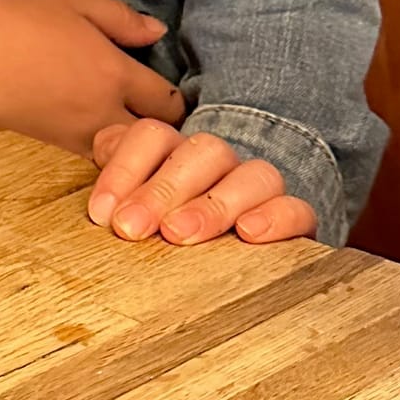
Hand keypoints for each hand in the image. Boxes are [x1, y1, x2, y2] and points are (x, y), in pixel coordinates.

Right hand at [0, 0, 186, 154]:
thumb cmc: (13, 15)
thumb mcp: (73, 0)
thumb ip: (121, 19)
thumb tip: (158, 32)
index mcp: (113, 73)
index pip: (168, 102)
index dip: (177, 98)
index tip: (174, 89)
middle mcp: (101, 114)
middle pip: (156, 140)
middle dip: (165, 131)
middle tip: (162, 116)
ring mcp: (74, 136)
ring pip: (125, 154)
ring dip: (135, 145)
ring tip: (133, 126)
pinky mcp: (48, 145)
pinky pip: (92, 155)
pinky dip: (105, 149)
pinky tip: (97, 128)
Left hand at [88, 118, 315, 245]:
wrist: (220, 263)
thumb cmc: (159, 233)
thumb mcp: (130, 210)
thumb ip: (115, 195)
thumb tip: (102, 205)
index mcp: (173, 152)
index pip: (152, 136)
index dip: (126, 169)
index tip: (102, 213)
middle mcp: (219, 163)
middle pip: (203, 151)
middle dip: (162, 189)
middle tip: (132, 227)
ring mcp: (257, 189)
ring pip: (253, 175)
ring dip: (213, 205)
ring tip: (179, 234)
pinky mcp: (293, 221)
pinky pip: (297, 209)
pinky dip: (276, 217)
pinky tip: (249, 234)